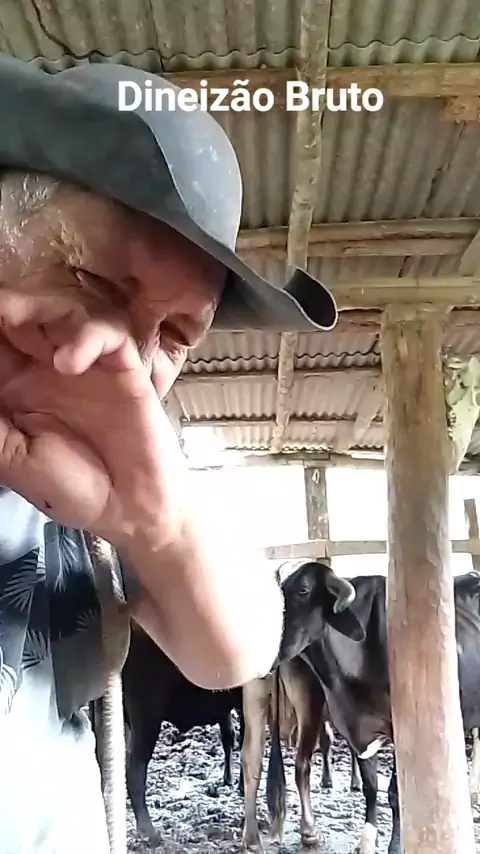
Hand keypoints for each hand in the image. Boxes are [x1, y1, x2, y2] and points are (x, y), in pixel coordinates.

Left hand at [0, 299, 186, 547]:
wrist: (130, 510)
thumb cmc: (73, 488)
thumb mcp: (13, 458)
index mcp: (16, 387)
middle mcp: (48, 368)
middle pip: (22, 320)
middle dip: (4, 308)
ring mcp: (87, 365)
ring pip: (61, 315)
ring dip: (35, 308)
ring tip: (10, 313)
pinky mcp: (123, 368)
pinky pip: (108, 336)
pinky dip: (87, 339)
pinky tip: (67, 361)